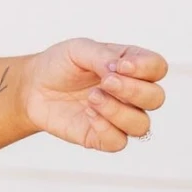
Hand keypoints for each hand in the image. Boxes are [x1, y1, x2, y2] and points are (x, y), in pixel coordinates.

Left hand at [22, 37, 166, 151]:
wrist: (33, 87)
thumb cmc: (60, 65)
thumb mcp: (79, 49)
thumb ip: (103, 55)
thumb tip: (119, 70)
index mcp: (132, 68)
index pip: (158, 68)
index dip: (146, 68)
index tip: (120, 65)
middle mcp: (132, 94)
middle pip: (156, 98)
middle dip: (133, 90)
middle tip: (106, 82)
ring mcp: (119, 117)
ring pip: (141, 124)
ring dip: (118, 111)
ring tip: (92, 98)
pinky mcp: (102, 137)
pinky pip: (119, 142)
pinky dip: (106, 129)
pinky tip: (88, 114)